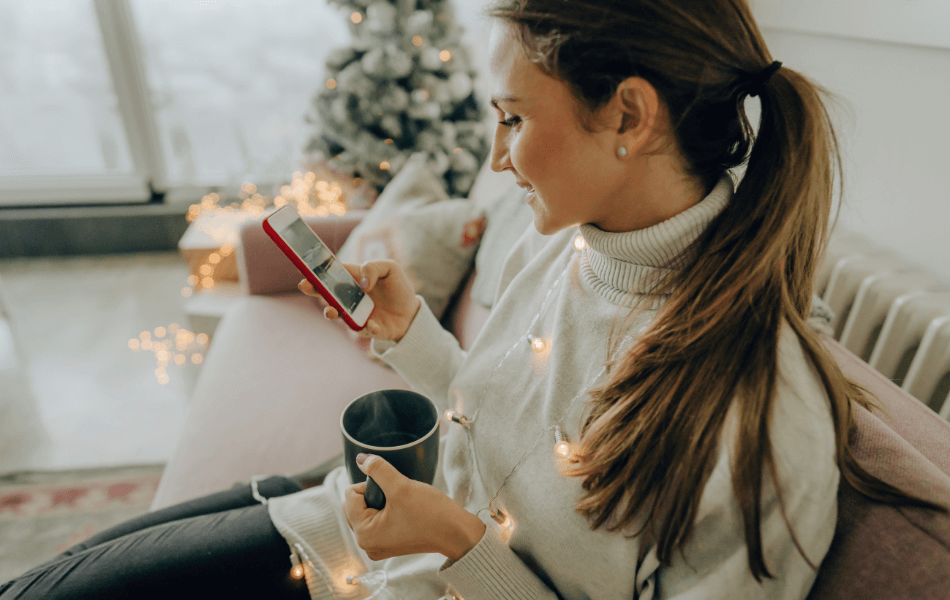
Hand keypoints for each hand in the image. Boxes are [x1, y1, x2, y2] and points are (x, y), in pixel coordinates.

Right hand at [298, 260, 420, 341]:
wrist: (412, 312)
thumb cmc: (398, 288)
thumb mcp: (390, 268)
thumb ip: (373, 268)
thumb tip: (362, 284)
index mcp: (353, 278)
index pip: (331, 274)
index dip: (317, 272)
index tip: (307, 271)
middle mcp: (349, 296)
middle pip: (326, 293)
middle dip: (314, 290)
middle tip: (305, 286)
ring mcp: (355, 313)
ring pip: (336, 314)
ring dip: (331, 312)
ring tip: (332, 311)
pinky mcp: (365, 328)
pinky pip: (361, 329)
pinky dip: (366, 327)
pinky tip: (374, 325)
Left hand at [343, 454, 485, 561]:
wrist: (457, 533)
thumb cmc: (432, 514)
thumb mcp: (402, 486)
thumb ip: (378, 469)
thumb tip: (360, 458)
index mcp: (364, 535)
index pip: (350, 496)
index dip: (371, 485)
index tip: (393, 491)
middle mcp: (366, 545)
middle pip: (355, 504)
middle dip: (374, 494)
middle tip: (397, 498)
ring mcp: (377, 546)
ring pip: (366, 510)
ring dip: (381, 501)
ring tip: (402, 505)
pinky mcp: (388, 543)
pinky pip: (376, 519)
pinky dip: (387, 510)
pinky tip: (404, 511)